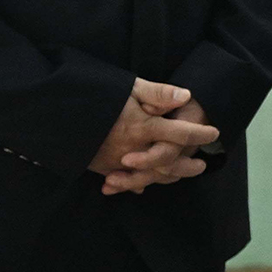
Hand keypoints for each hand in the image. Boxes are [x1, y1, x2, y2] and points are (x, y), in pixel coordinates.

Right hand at [88, 80, 217, 191]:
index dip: (200, 134)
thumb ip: (158, 93)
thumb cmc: (96, 95)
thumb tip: (186, 96)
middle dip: (187, 166)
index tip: (214, 132)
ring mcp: (116, 160)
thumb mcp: (128, 87)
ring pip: (149, 176)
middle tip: (202, 164)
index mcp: (143, 127)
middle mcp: (133, 148)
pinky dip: (136, 183)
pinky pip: (125, 180)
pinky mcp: (101, 167)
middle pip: (168, 163)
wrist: (57, 113)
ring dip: (167, 177)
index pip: (180, 134)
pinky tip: (143, 184)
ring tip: (179, 174)